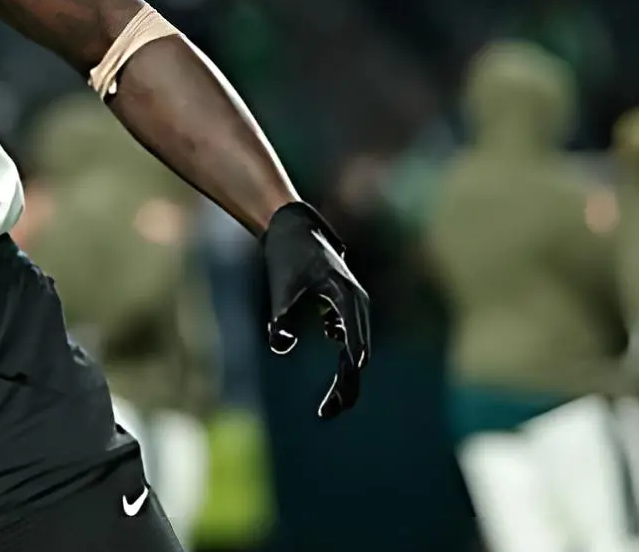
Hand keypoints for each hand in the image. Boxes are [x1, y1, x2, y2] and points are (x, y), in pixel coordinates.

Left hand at [262, 200, 370, 417]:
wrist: (293, 225)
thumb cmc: (286, 256)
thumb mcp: (280, 288)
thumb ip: (280, 319)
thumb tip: (282, 348)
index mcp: (346, 297)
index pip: (353, 342)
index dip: (348, 370)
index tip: (341, 395)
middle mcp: (357, 302)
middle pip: (358, 351)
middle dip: (346, 384)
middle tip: (328, 412)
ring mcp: (354, 303)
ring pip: (355, 345)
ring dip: (346, 374)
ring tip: (330, 405)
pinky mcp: (344, 304)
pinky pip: (349, 335)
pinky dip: (344, 353)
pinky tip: (334, 364)